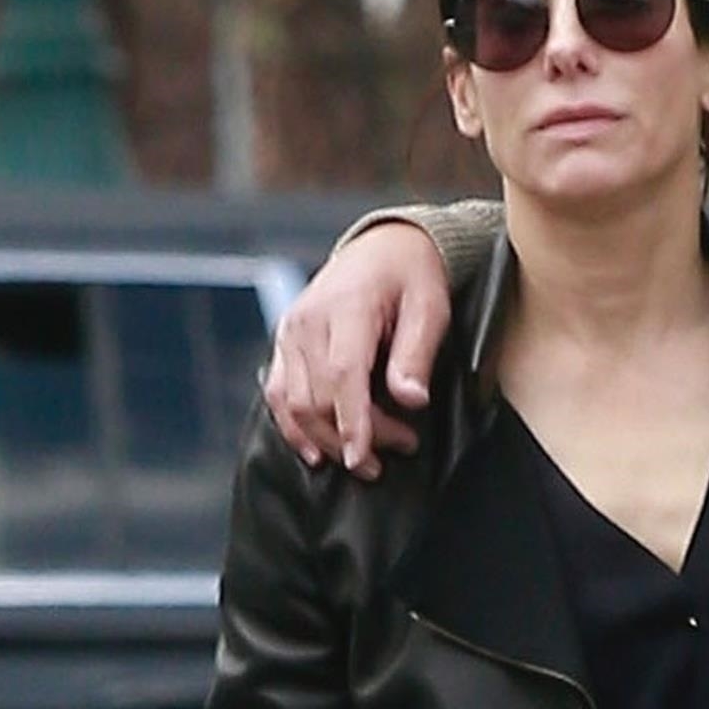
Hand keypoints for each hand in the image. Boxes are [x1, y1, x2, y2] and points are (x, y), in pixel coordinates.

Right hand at [265, 224, 452, 476]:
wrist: (384, 247)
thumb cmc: (411, 277)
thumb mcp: (430, 309)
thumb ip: (415, 355)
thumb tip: (411, 400)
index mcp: (345, 309)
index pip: (342, 376)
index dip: (352, 425)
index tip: (364, 461)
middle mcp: (307, 321)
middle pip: (318, 398)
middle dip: (355, 436)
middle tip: (401, 447)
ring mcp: (290, 332)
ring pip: (293, 403)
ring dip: (326, 440)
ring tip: (364, 460)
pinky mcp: (284, 342)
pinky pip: (278, 394)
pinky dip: (294, 428)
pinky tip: (317, 452)